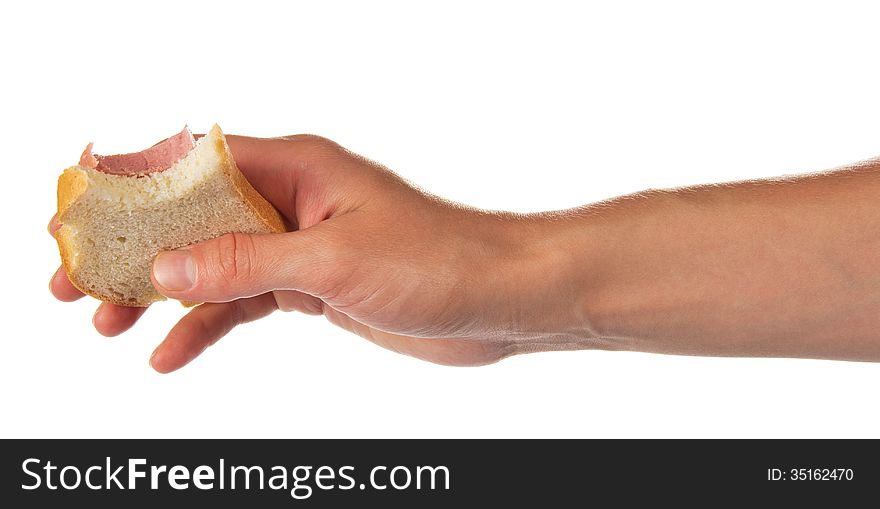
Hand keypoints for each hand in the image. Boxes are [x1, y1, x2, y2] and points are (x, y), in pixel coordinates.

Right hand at [50, 135, 581, 372]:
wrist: (498, 298)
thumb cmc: (438, 260)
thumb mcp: (333, 262)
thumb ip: (246, 263)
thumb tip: (164, 270)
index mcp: (298, 168)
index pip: (195, 165)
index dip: (132, 185)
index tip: (80, 213)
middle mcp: (293, 200)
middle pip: (193, 219)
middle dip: (132, 250)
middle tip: (71, 282)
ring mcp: (300, 246)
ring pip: (213, 265)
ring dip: (160, 295)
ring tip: (105, 325)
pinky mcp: (313, 287)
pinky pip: (245, 302)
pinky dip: (207, 325)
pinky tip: (171, 354)